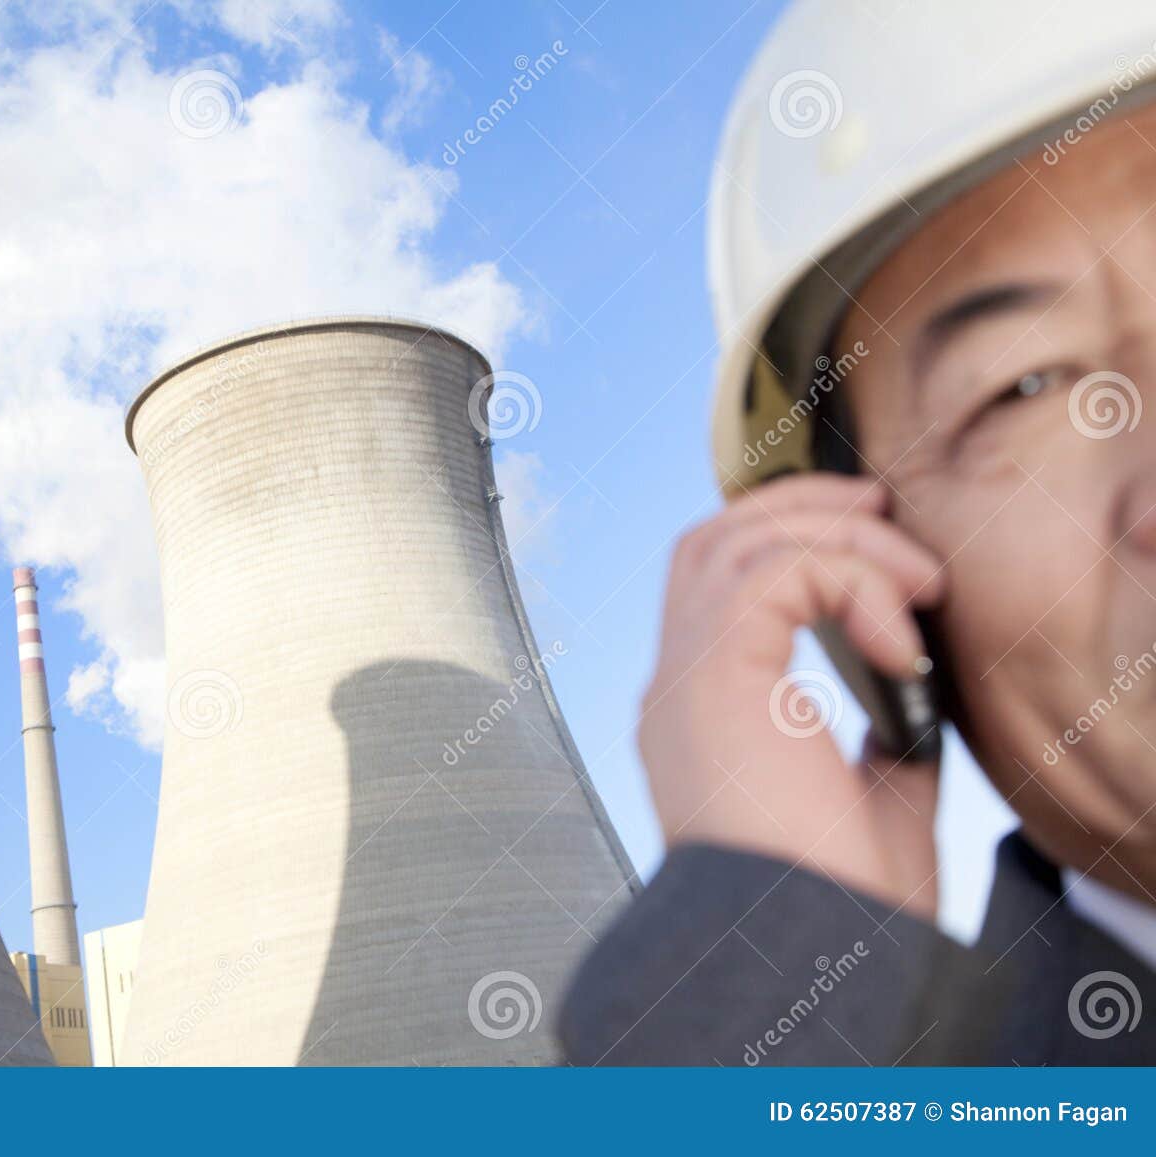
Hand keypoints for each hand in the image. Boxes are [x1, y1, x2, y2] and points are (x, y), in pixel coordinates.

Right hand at [640, 474, 944, 918]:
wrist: (811, 957)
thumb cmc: (840, 905)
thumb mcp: (878, 798)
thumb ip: (880, 731)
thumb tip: (913, 682)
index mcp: (701, 720)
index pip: (714, 592)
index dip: (790, 547)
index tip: (882, 559)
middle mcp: (676, 691)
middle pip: (707, 542)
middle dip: (795, 507)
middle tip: (878, 506)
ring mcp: (684, 681)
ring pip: (732, 540)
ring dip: (835, 535)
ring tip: (916, 577)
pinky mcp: (713, 675)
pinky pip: (775, 573)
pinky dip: (847, 581)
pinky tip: (897, 642)